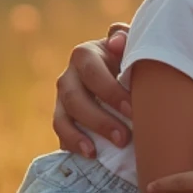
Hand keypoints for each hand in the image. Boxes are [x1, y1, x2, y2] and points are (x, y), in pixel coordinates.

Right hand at [52, 25, 130, 157]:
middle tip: (124, 137)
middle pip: (74, 97)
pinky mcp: (62, 118)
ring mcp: (62, 99)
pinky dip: (73, 143)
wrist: (123, 77)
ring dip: (85, 134)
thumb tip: (116, 41)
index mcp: (85, 55)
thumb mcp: (132, 48)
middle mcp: (69, 76)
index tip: (132, 110)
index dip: (110, 91)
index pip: (91, 72)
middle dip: (99, 119)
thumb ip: (126, 39)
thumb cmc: (131, 61)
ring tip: (105, 149)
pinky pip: (60, 132)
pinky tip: (91, 153)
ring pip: (64, 116)